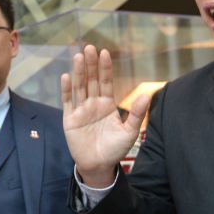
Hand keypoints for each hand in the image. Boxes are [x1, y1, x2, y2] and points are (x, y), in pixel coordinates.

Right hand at [61, 45, 149, 186]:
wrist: (99, 166)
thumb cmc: (115, 149)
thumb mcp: (130, 132)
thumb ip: (137, 113)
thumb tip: (148, 95)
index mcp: (107, 104)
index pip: (106, 81)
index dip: (105, 68)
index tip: (105, 53)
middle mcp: (93, 103)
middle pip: (91, 80)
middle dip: (90, 64)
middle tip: (89, 48)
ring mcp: (81, 110)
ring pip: (79, 87)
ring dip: (78, 72)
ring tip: (78, 56)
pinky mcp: (70, 119)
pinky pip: (68, 102)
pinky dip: (66, 90)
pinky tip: (66, 77)